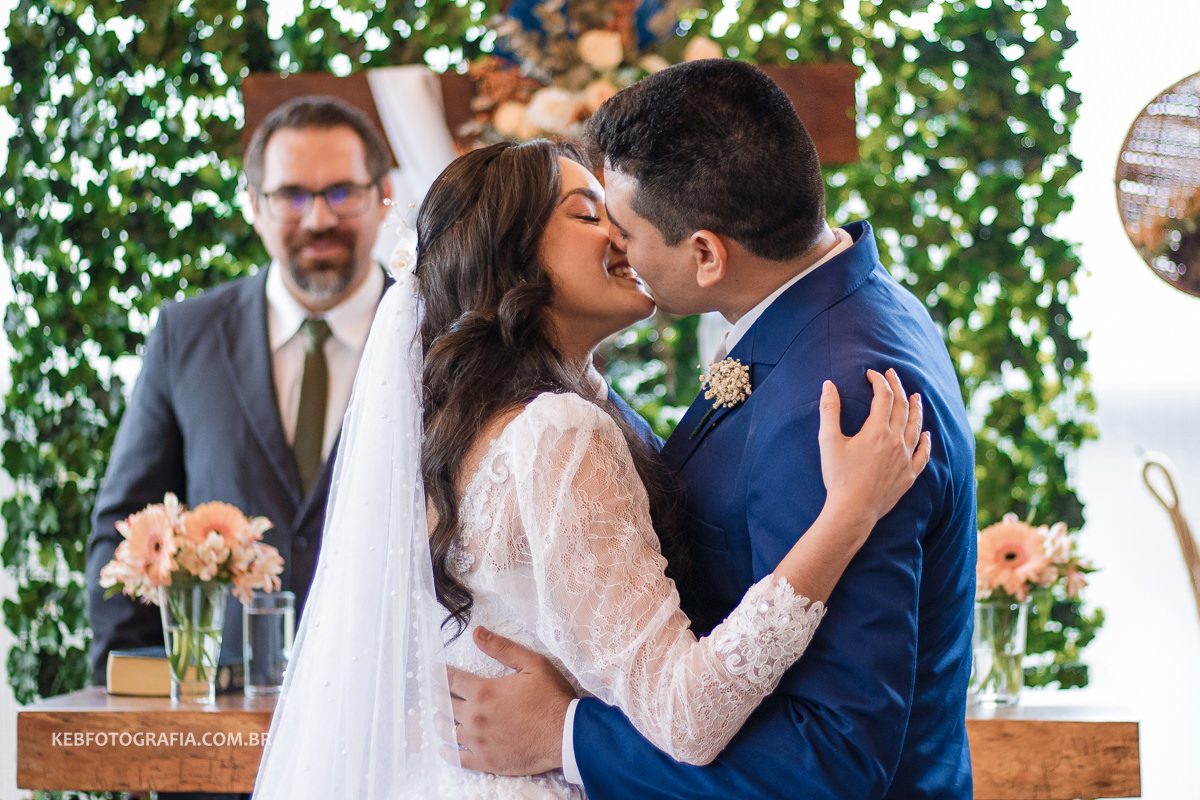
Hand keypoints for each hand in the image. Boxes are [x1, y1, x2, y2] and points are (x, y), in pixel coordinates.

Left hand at [443, 627, 576, 775]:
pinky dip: (448, 752)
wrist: (567, 734)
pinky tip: (445, 748)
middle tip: (435, 693)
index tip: (434, 671)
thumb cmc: (552, 698)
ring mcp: (478, 741)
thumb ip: (502, 648)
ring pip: (447, 731)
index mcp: (484, 691)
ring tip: (438, 717)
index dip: (441, 674)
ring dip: (440, 722)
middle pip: (446, 705)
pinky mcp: (485, 760)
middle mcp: (475, 716)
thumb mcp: (532, 663)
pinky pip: (457, 758)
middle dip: (439, 696)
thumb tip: (477, 632)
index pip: (451, 680)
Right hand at [818, 368, 930, 526]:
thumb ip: (829, 410)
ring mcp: (905, 459)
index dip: (879, 381)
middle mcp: (896, 441)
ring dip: (917, 409)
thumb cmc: (838, 477)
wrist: (853, 511)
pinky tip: (927, 434)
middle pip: (902, 407)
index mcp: (876, 431)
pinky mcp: (909, 475)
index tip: (872, 374)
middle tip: (893, 375)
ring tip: (916, 396)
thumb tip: (828, 384)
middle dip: (898, 387)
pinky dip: (926, 441)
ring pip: (916, 427)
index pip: (883, 396)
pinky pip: (923, 454)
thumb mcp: (828, 441)